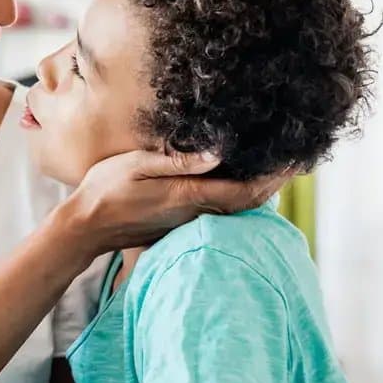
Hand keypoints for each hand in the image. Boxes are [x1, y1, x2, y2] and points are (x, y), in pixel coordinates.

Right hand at [64, 150, 292, 254]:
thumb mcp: (137, 166)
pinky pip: (219, 211)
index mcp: (187, 196)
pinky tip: (240, 182)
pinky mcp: (180, 224)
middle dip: (274, 183)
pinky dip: (238, 196)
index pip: (243, 190)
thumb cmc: (105, 190)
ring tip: (276, 169)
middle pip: (247, 202)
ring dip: (259, 190)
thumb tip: (217, 153)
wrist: (85, 228)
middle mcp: (194, 213)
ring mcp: (188, 222)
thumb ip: (176, 160)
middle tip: (296, 161)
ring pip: (235, 208)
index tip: (296, 161)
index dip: (273, 178)